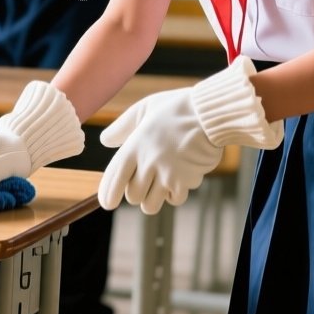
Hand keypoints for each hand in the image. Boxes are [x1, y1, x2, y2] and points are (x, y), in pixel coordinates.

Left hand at [99, 57, 283, 214]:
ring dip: (153, 199)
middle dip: (136, 193)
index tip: (108, 203)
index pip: (114, 178)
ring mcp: (167, 174)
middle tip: (145, 182)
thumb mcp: (144, 108)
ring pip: (151, 205)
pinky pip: (174, 200)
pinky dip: (174, 194)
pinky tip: (179, 179)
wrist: (209, 113)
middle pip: (133, 196)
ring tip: (160, 186)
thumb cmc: (176, 108)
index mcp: (134, 145)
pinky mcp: (185, 181)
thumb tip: (105, 141)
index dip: (108, 194)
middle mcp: (148, 162)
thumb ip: (122, 126)